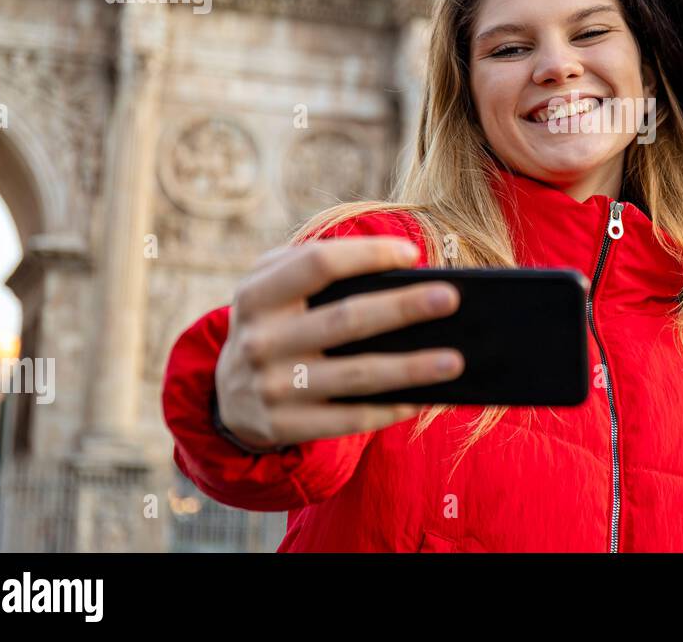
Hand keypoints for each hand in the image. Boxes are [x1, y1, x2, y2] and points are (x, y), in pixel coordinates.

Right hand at [214, 235, 463, 449]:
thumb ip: (314, 267)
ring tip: (454, 360)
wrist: (228, 395)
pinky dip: (390, 409)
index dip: (367, 255)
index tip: (413, 254)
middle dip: (402, 307)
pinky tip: (424, 399)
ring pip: (357, 374)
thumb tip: (399, 268)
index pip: (318, 263)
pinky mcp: (285, 426)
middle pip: (346, 319)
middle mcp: (260, 340)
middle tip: (450, 298)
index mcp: (256, 294)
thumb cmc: (274, 324)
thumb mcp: (271, 289)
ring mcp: (271, 388)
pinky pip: (349, 418)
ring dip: (411, 368)